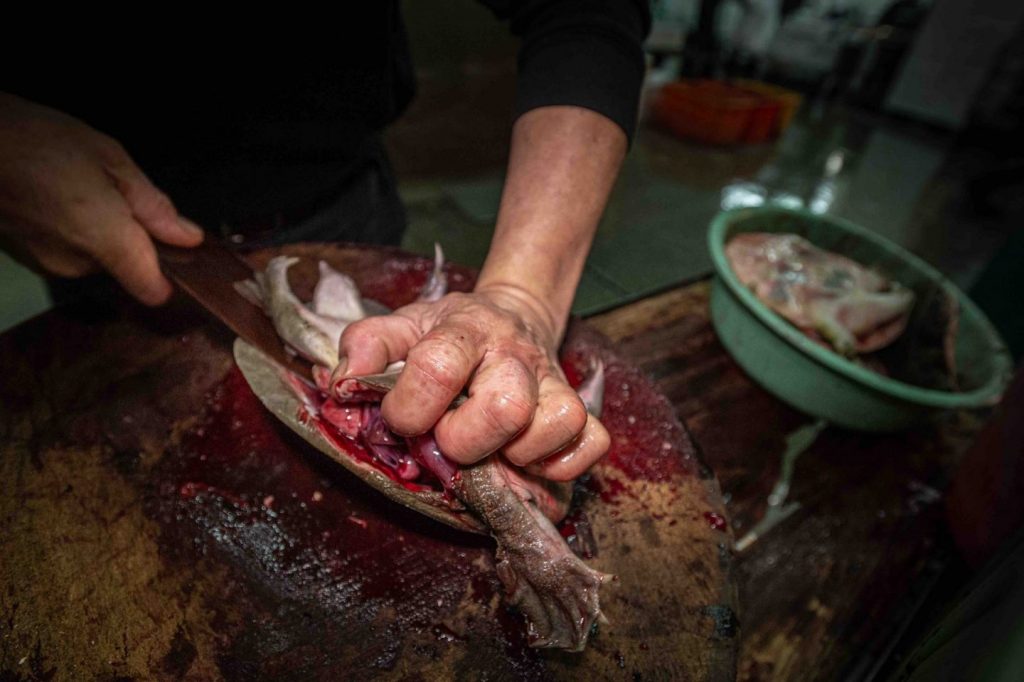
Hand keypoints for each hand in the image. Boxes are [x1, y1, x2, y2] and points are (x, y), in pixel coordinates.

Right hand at [0, 93, 202, 304]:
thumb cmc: (38, 139)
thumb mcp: (109, 158)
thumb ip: (153, 205)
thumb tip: (189, 238)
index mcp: (107, 242)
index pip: (152, 291)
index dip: (171, 276)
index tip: (176, 251)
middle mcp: (78, 265)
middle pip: (124, 266)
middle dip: (128, 236)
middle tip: (115, 192)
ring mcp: (46, 265)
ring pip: (93, 257)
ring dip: (95, 230)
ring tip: (77, 188)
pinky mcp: (23, 258)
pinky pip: (64, 250)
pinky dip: (67, 229)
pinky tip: (53, 196)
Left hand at [337, 285, 609, 480]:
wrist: (510, 315)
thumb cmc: (446, 334)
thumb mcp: (401, 327)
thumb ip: (366, 347)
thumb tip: (343, 383)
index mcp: (464, 329)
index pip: (438, 367)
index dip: (410, 406)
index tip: (402, 417)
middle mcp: (515, 354)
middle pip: (506, 407)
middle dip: (466, 441)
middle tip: (450, 440)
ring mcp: (553, 382)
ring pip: (559, 422)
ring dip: (519, 452)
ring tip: (493, 449)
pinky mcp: (580, 410)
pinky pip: (592, 442)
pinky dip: (562, 463)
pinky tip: (529, 459)